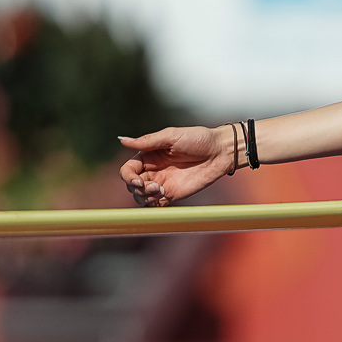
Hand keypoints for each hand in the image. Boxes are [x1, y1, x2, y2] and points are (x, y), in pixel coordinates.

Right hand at [119, 125, 235, 205]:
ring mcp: (162, 183)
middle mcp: (152, 171)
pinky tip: (163, 197)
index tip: (139, 181)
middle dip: (137, 189)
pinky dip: (154, 205)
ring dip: (144, 198)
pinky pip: (156, 204)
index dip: (128, 177)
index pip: (128, 170)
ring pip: (141, 197)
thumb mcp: (170, 136)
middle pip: (131, 186)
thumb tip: (122, 140)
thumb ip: (147, 142)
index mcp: (148, 155)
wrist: (219, 153)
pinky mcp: (173, 194)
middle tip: (153, 187)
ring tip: (159, 191)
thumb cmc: (197, 139)